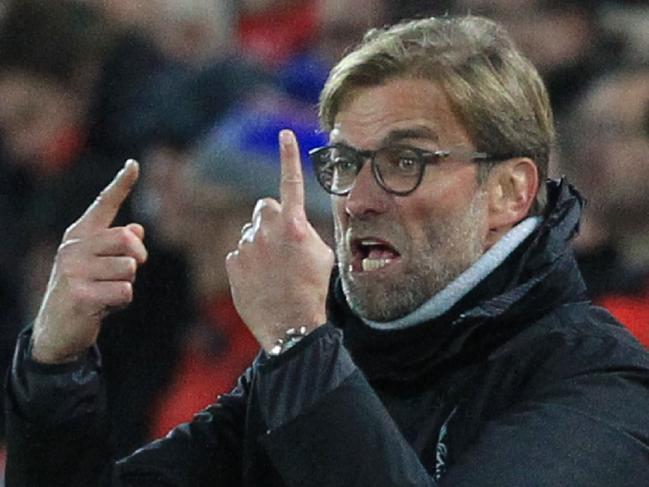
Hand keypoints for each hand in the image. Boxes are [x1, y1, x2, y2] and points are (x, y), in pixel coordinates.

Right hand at [31, 160, 147, 363]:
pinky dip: (122, 303)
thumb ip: (118, 246)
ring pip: (129, 269)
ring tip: (106, 292)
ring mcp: (74, 271)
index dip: (121, 183)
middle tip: (128, 272)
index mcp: (80, 234)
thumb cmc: (86, 290)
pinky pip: (125, 292)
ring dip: (127, 285)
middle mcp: (73, 247)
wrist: (56, 328)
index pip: (104, 203)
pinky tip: (103, 307)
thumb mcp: (100, 264)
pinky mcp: (80, 295)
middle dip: (138, 258)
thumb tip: (137, 230)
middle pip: (127, 239)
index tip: (134, 164)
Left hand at [226, 130, 333, 351]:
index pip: (291, 182)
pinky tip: (260, 281)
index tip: (284, 134)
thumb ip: (307, 231)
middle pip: (264, 207)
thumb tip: (295, 224)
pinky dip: (248, 263)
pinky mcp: (233, 264)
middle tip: (282, 242)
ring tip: (273, 270)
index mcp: (295, 225)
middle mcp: (268, 230)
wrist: (291, 325)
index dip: (288, 156)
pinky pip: (239, 253)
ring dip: (260, 243)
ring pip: (250, 232)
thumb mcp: (323, 255)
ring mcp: (247, 247)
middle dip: (271, 218)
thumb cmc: (312, 289)